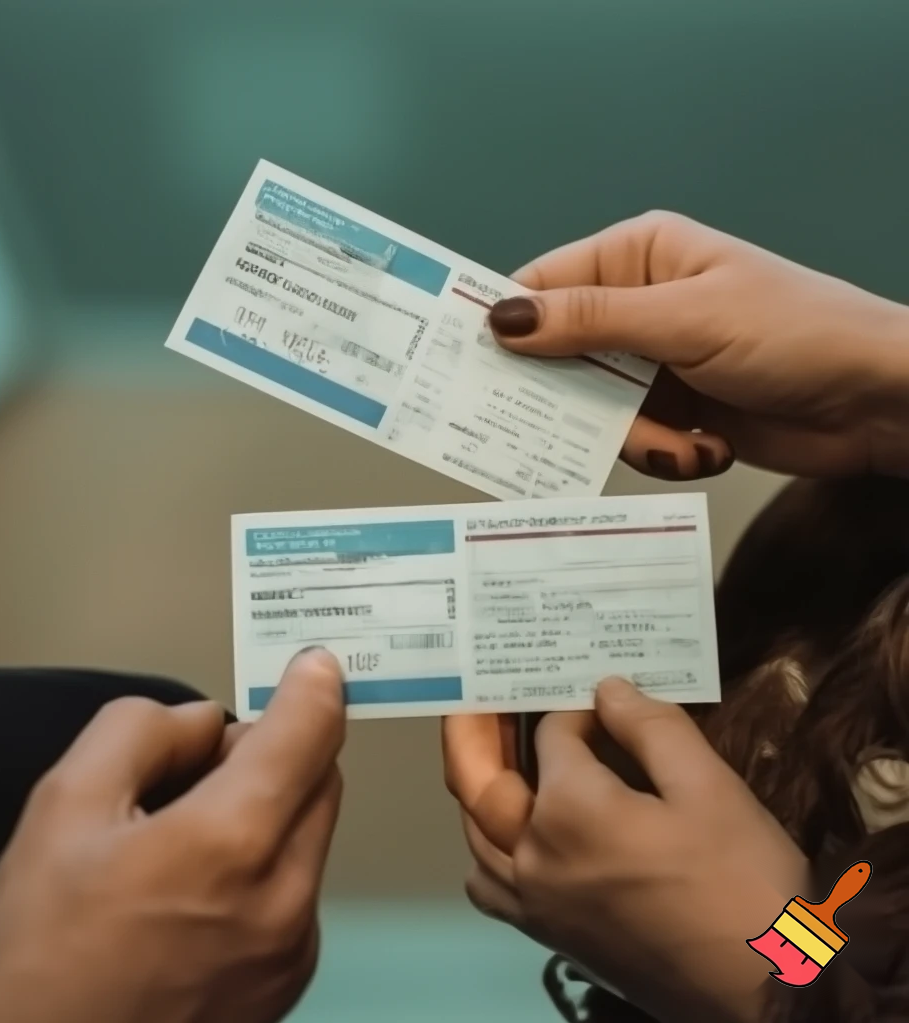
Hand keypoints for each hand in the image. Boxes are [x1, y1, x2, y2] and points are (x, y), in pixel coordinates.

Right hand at [0, 648, 344, 1022]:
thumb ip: (141, 732)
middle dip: (277, 751)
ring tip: (184, 840)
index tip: (315, 664)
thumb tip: (203, 722)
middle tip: (204, 765)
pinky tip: (197, 892)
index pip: (310, 732)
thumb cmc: (38, 958)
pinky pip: (298, 888)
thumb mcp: (62, 808)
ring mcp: (292, 950)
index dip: (315, 684)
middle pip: (320, 780)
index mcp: (232, 844)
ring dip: (271, 807)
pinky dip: (267, 863)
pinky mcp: (287, 983)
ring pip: (310, 833)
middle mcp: (283, 900)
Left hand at [443, 678, 809, 1022]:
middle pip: (479, 780)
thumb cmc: (744, 881)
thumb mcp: (709, 786)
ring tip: (490, 756)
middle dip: (473, 732)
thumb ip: (651, 727)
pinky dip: (488, 850)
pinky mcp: (549, 936)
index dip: (576, 709)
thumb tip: (605, 689)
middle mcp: (533, 855)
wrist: (772, 992)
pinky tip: (514, 834)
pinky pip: (492, 886)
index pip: (552, 736)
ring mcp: (534, 902)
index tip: (601, 698)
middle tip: (475, 698)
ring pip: (476, 834)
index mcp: (569, 810)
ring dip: (474, 788)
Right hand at [488, 212, 908, 479]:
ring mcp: (655, 364)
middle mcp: (637, 307)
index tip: (465, 366)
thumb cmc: (794, 334)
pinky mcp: (673, 412)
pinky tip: (708, 448)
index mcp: (636, 258)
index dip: (503, 324)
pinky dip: (665, 452)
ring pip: (592, 410)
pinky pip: (630, 440)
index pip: (542, 285)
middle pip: (558, 356)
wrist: (877, 404)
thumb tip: (502, 319)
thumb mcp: (684, 321)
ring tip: (685, 439)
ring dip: (635, 435)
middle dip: (572, 399)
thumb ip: (589, 323)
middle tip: (581, 425)